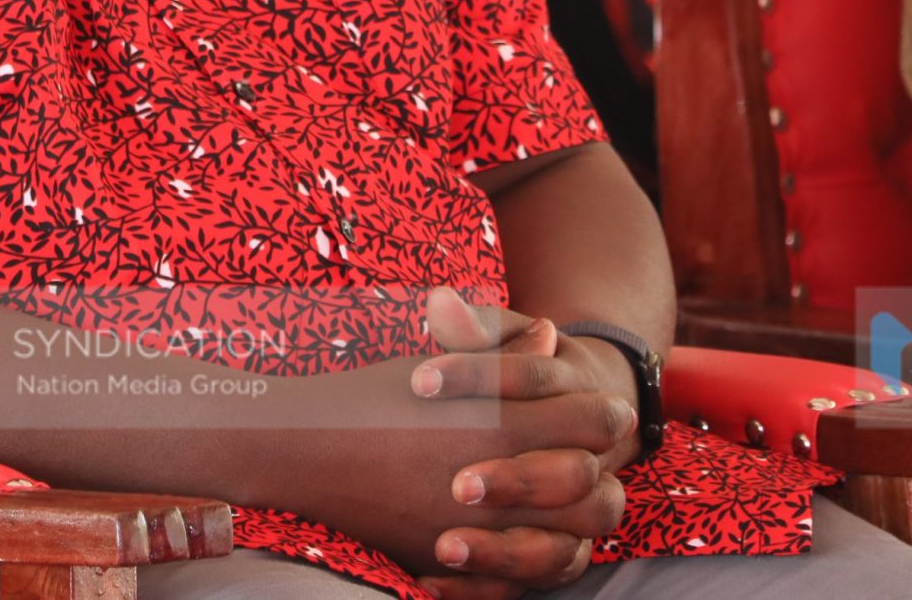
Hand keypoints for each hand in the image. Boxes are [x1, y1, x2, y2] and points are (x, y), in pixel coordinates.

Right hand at [260, 289, 630, 585]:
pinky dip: (532, 569)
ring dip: (577, 530)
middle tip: (590, 467)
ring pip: (570, 546)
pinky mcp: (455, 565)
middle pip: (597, 492)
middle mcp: (501, 479)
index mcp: (503, 420)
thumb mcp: (439, 360)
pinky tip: (525, 544)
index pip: (596, 422)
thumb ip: (502, 347)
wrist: (304, 450)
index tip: (598, 415)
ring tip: (565, 512)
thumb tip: (552, 336)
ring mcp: (480, 530)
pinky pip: (520, 582)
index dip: (606, 417)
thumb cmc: (371, 397)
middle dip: (603, 479)